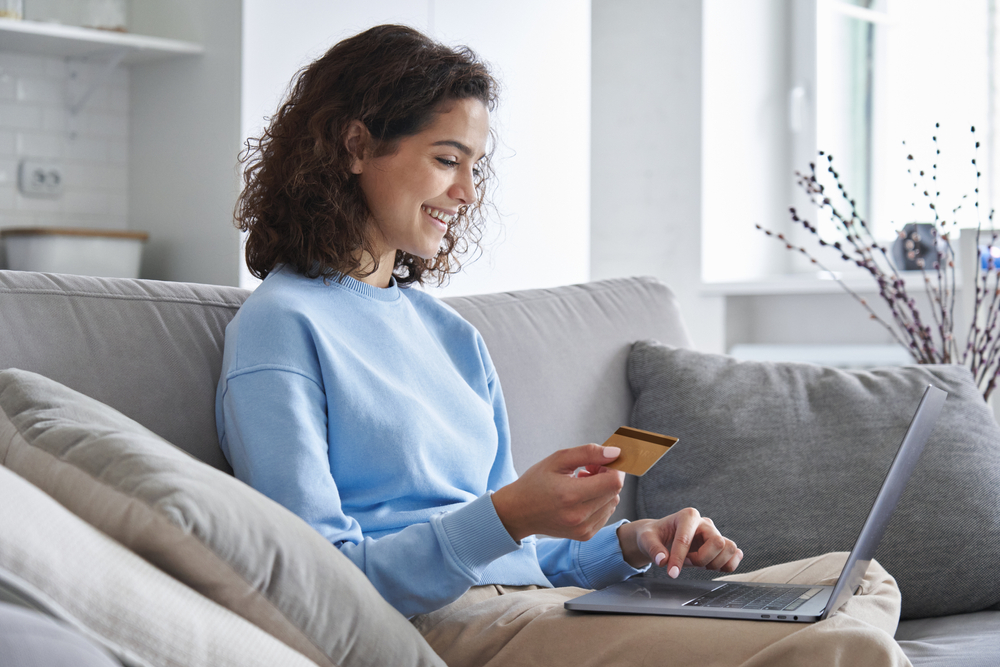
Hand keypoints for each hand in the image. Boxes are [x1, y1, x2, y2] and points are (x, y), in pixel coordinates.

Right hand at [491, 444, 624, 541]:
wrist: (518, 512)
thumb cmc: (536, 482)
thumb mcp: (558, 459)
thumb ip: (588, 453)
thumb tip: (615, 452)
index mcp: (571, 495)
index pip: (614, 481)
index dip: (613, 467)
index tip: (600, 461)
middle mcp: (579, 516)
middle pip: (615, 491)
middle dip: (607, 476)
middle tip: (587, 470)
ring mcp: (583, 529)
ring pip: (613, 502)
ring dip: (603, 490)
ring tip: (581, 484)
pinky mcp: (585, 535)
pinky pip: (606, 514)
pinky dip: (599, 502)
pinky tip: (581, 497)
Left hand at [616, 508, 742, 576]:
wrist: (660, 536)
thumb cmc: (654, 535)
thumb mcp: (646, 540)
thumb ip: (653, 549)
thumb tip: (662, 560)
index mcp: (687, 516)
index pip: (687, 538)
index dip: (679, 558)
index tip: (672, 573)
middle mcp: (705, 523)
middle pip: (718, 543)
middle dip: (702, 559)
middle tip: (687, 562)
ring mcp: (714, 534)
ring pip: (730, 549)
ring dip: (714, 562)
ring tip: (697, 563)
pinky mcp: (720, 546)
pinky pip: (735, 555)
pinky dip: (727, 565)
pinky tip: (710, 566)